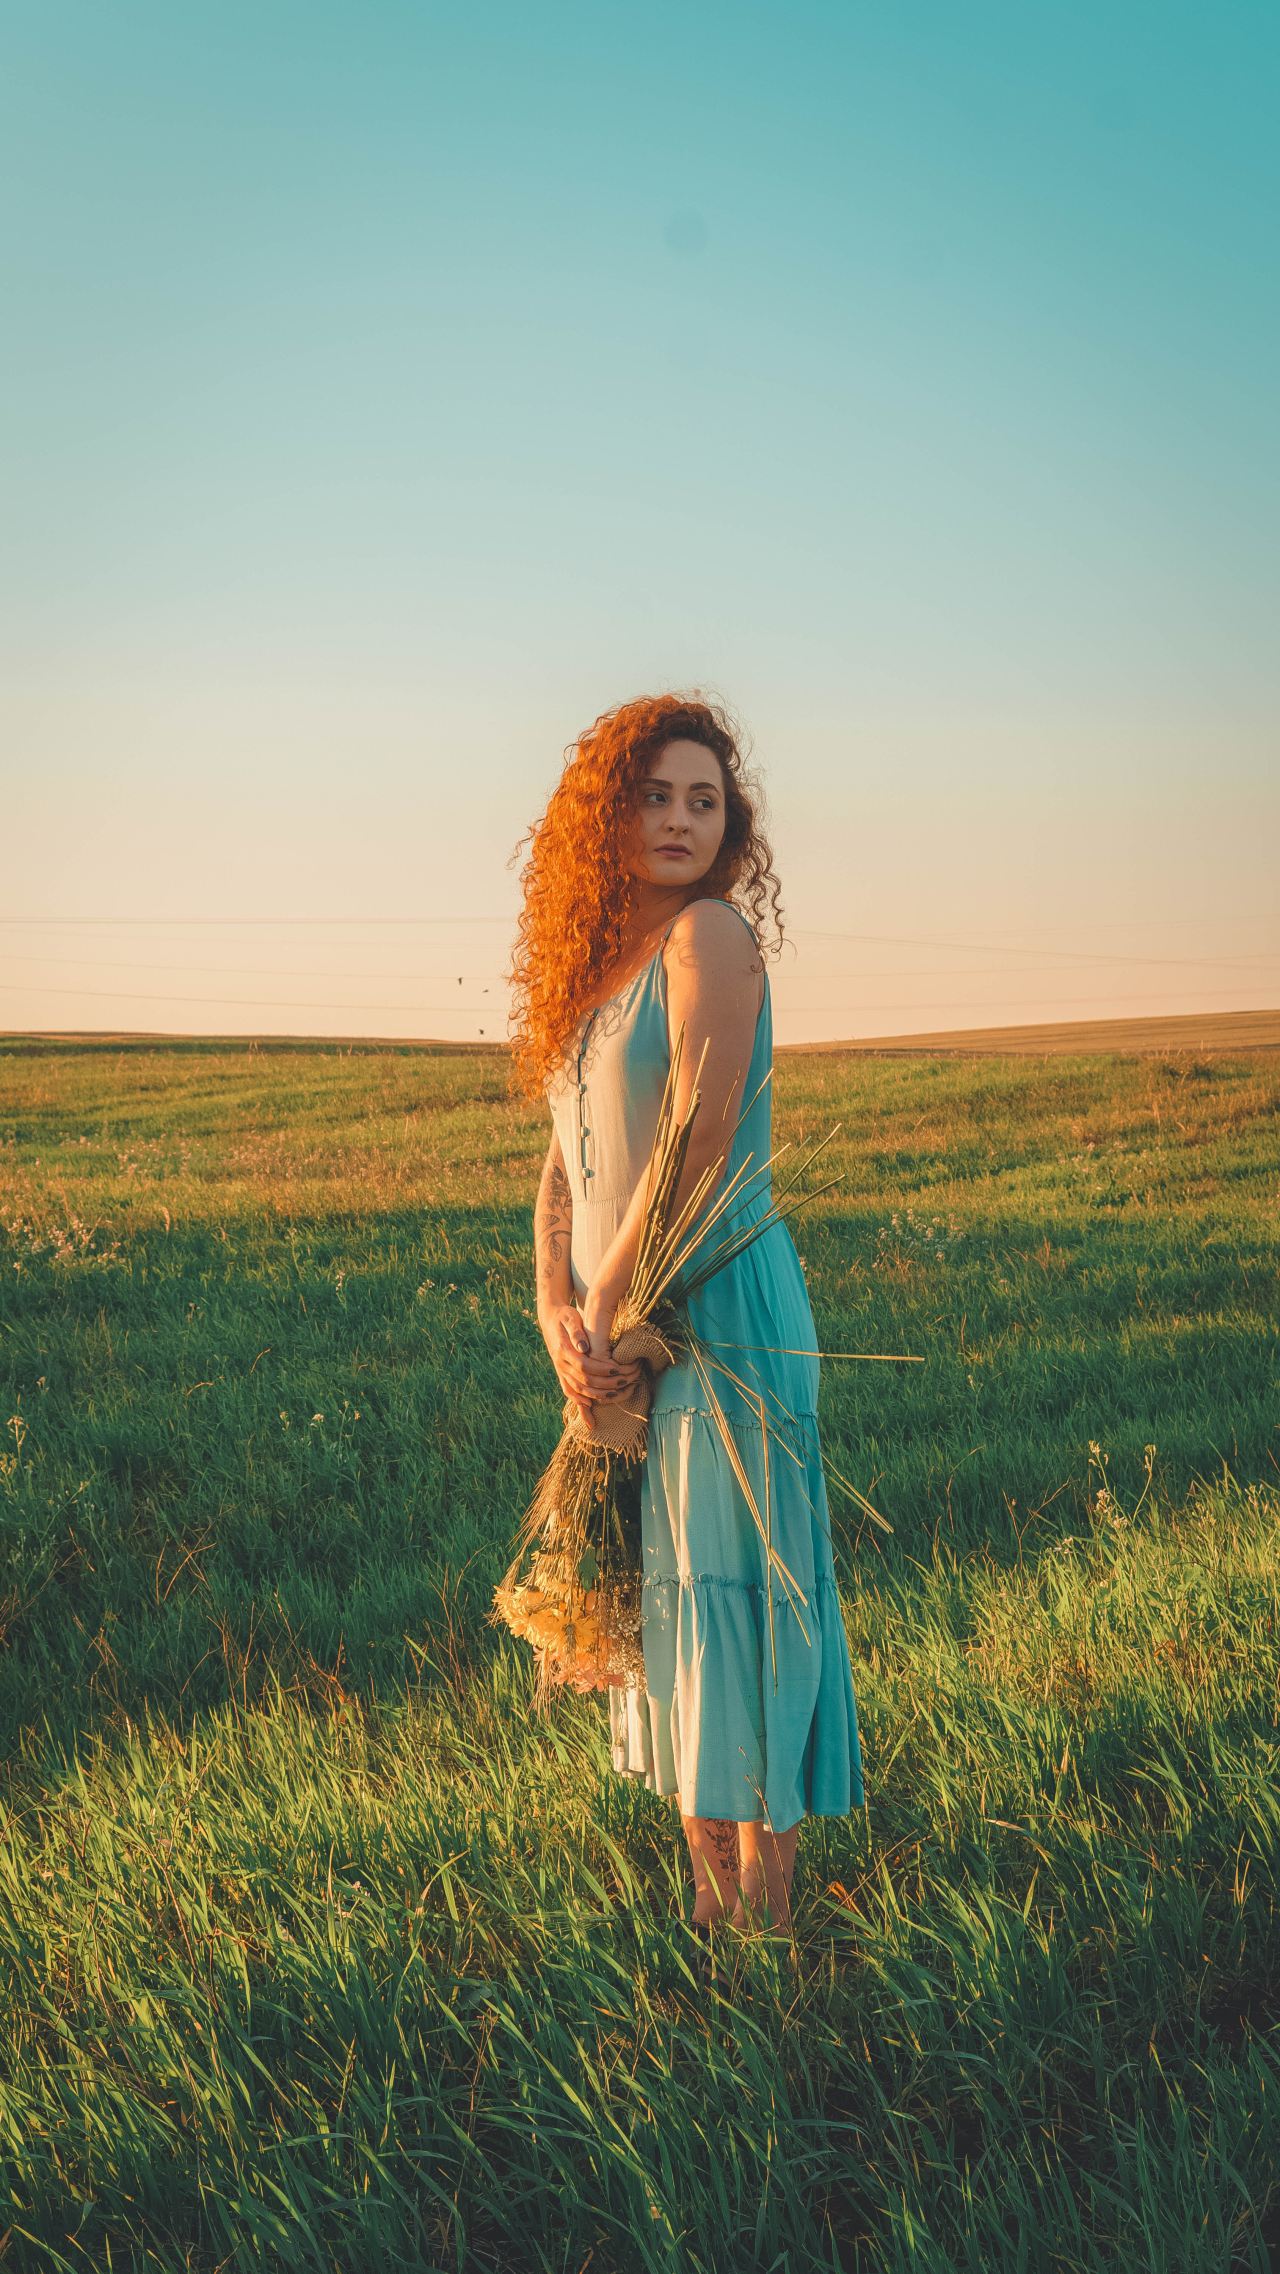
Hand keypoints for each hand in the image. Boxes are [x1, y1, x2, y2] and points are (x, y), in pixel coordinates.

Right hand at [540, 1302, 641, 1426]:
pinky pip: (568, 1389)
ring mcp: (560, 1369)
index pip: (584, 1365)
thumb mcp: (570, 1318)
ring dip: (596, 1394)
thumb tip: (584, 1347)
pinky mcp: (561, 1372)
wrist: (549, 1319)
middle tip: (624, 1381)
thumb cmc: (564, 1316)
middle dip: (605, 1384)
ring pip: (577, 1388)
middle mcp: (560, 1363)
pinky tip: (590, 1404)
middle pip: (583, 1380)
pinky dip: (578, 1399)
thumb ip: (576, 1332)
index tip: (617, 1369)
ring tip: (615, 1394)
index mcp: (563, 1350)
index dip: (601, 1370)